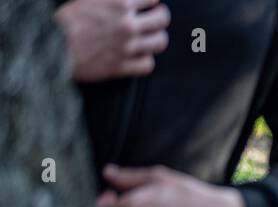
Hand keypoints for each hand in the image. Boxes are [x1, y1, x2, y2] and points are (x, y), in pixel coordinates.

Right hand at [55, 0, 169, 82]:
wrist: (51, 45)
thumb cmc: (65, 20)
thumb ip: (113, 0)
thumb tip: (125, 2)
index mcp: (118, 3)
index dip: (151, 0)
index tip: (148, 3)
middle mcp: (126, 24)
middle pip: (162, 19)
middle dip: (159, 16)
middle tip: (154, 17)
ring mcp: (126, 46)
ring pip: (160, 42)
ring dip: (156, 38)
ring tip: (149, 36)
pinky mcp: (122, 66)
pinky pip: (148, 64)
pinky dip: (145, 59)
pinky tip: (139, 55)